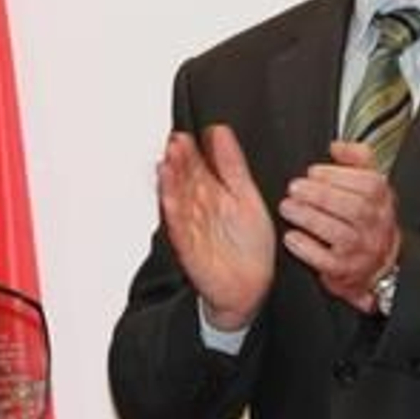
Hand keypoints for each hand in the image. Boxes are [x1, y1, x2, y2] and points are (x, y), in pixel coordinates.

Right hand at [157, 125, 275, 330]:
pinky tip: (169, 202)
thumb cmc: (248, 245)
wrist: (252, 287)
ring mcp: (192, 230)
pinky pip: (180, 232)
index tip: (184, 135)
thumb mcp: (245, 195)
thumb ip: (232, 164)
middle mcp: (198, 209)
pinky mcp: (191, 251)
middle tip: (174, 144)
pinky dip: (174, 217)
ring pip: (177, 203)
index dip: (189, 152)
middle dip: (178, 164)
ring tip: (166, 166)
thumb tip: (219, 131)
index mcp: (211, 194)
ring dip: (170, 186)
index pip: (195, 167)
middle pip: (184, 182)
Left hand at [278, 140, 398, 313]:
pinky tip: (292, 237)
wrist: (379, 263)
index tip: (313, 172)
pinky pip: (327, 262)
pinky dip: (307, 249)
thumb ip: (357, 159)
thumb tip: (337, 146)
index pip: (369, 184)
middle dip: (320, 196)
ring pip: (340, 234)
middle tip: (295, 188)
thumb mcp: (369, 184)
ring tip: (288, 207)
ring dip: (310, 218)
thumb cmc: (368, 219)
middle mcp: (375, 225)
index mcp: (381, 200)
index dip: (338, 176)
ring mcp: (362, 250)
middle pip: (354, 209)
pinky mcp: (345, 271)